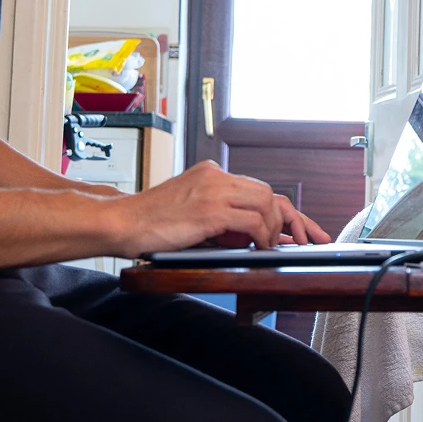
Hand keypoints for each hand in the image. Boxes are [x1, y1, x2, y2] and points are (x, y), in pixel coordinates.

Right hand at [109, 161, 331, 256]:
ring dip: (273, 228)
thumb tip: (253, 235)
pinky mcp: (210, 210)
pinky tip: (258, 248)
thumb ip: (221, 218)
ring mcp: (213, 190)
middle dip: (286, 220)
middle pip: (268, 192)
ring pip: (265, 202)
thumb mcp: (192, 212)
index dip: (282, 210)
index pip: (257, 187)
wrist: (122, 222)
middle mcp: (215, 176)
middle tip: (291, 241)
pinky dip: (262, 236)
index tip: (300, 229)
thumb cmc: (152, 223)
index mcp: (211, 173)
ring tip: (268, 246)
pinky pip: (251, 221)